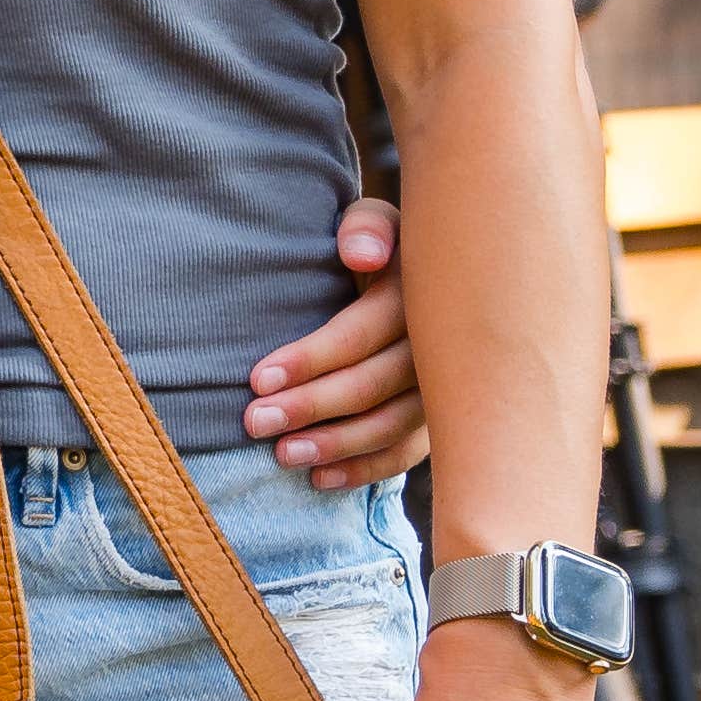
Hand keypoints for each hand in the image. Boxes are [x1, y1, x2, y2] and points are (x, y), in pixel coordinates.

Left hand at [250, 201, 429, 486]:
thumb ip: (366, 228)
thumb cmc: (389, 247)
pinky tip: (320, 479)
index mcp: (419, 298)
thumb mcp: (379, 221)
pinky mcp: (444, 420)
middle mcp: (439, 350)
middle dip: (308, 406)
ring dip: (333, 445)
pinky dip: (364, 469)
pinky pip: (406, 454)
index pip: (358, 335)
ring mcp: (447, 391)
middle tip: (253, 422)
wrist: (439, 276)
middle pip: (369, 387)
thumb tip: (361, 254)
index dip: (309, 359)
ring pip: (389, 427)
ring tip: (281, 455)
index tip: (257, 380)